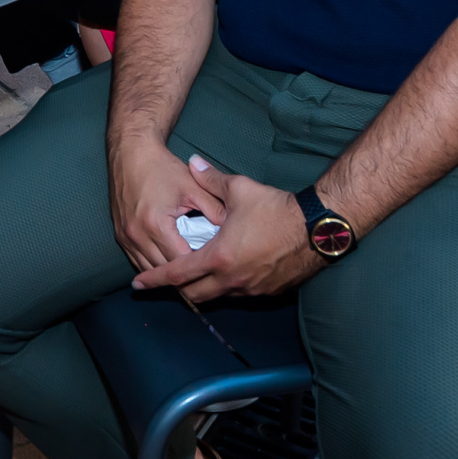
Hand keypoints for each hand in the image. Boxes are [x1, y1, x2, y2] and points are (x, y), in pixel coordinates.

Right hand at [107, 139, 215, 271]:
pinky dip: (152, 267)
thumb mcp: (192, 186)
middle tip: (205, 282)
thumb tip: (234, 230)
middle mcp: (137, 234)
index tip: (215, 273)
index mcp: (156, 224)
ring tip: (187, 281)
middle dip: (183, 277)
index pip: (181, 261)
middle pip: (163, 270)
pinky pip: (136, 260)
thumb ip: (215, 209)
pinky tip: (167, 269)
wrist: (130, 153)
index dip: (199, 269)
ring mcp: (125, 236)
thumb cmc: (161, 168)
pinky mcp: (120, 235)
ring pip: (147, 270)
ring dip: (166, 276)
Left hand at [131, 155, 323, 300]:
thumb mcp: (239, 189)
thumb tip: (193, 162)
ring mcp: (251, 289)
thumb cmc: (277, 208)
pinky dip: (226, 287)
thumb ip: (210, 179)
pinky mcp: (268, 292)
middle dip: (177, 289)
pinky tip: (226, 272)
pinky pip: (239, 295)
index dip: (154, 280)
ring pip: (217, 296)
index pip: (176, 275)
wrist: (319, 228)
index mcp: (218, 257)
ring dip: (203, 288)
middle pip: (193, 295)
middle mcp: (231, 280)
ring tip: (194, 275)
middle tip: (165, 280)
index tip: (138, 284)